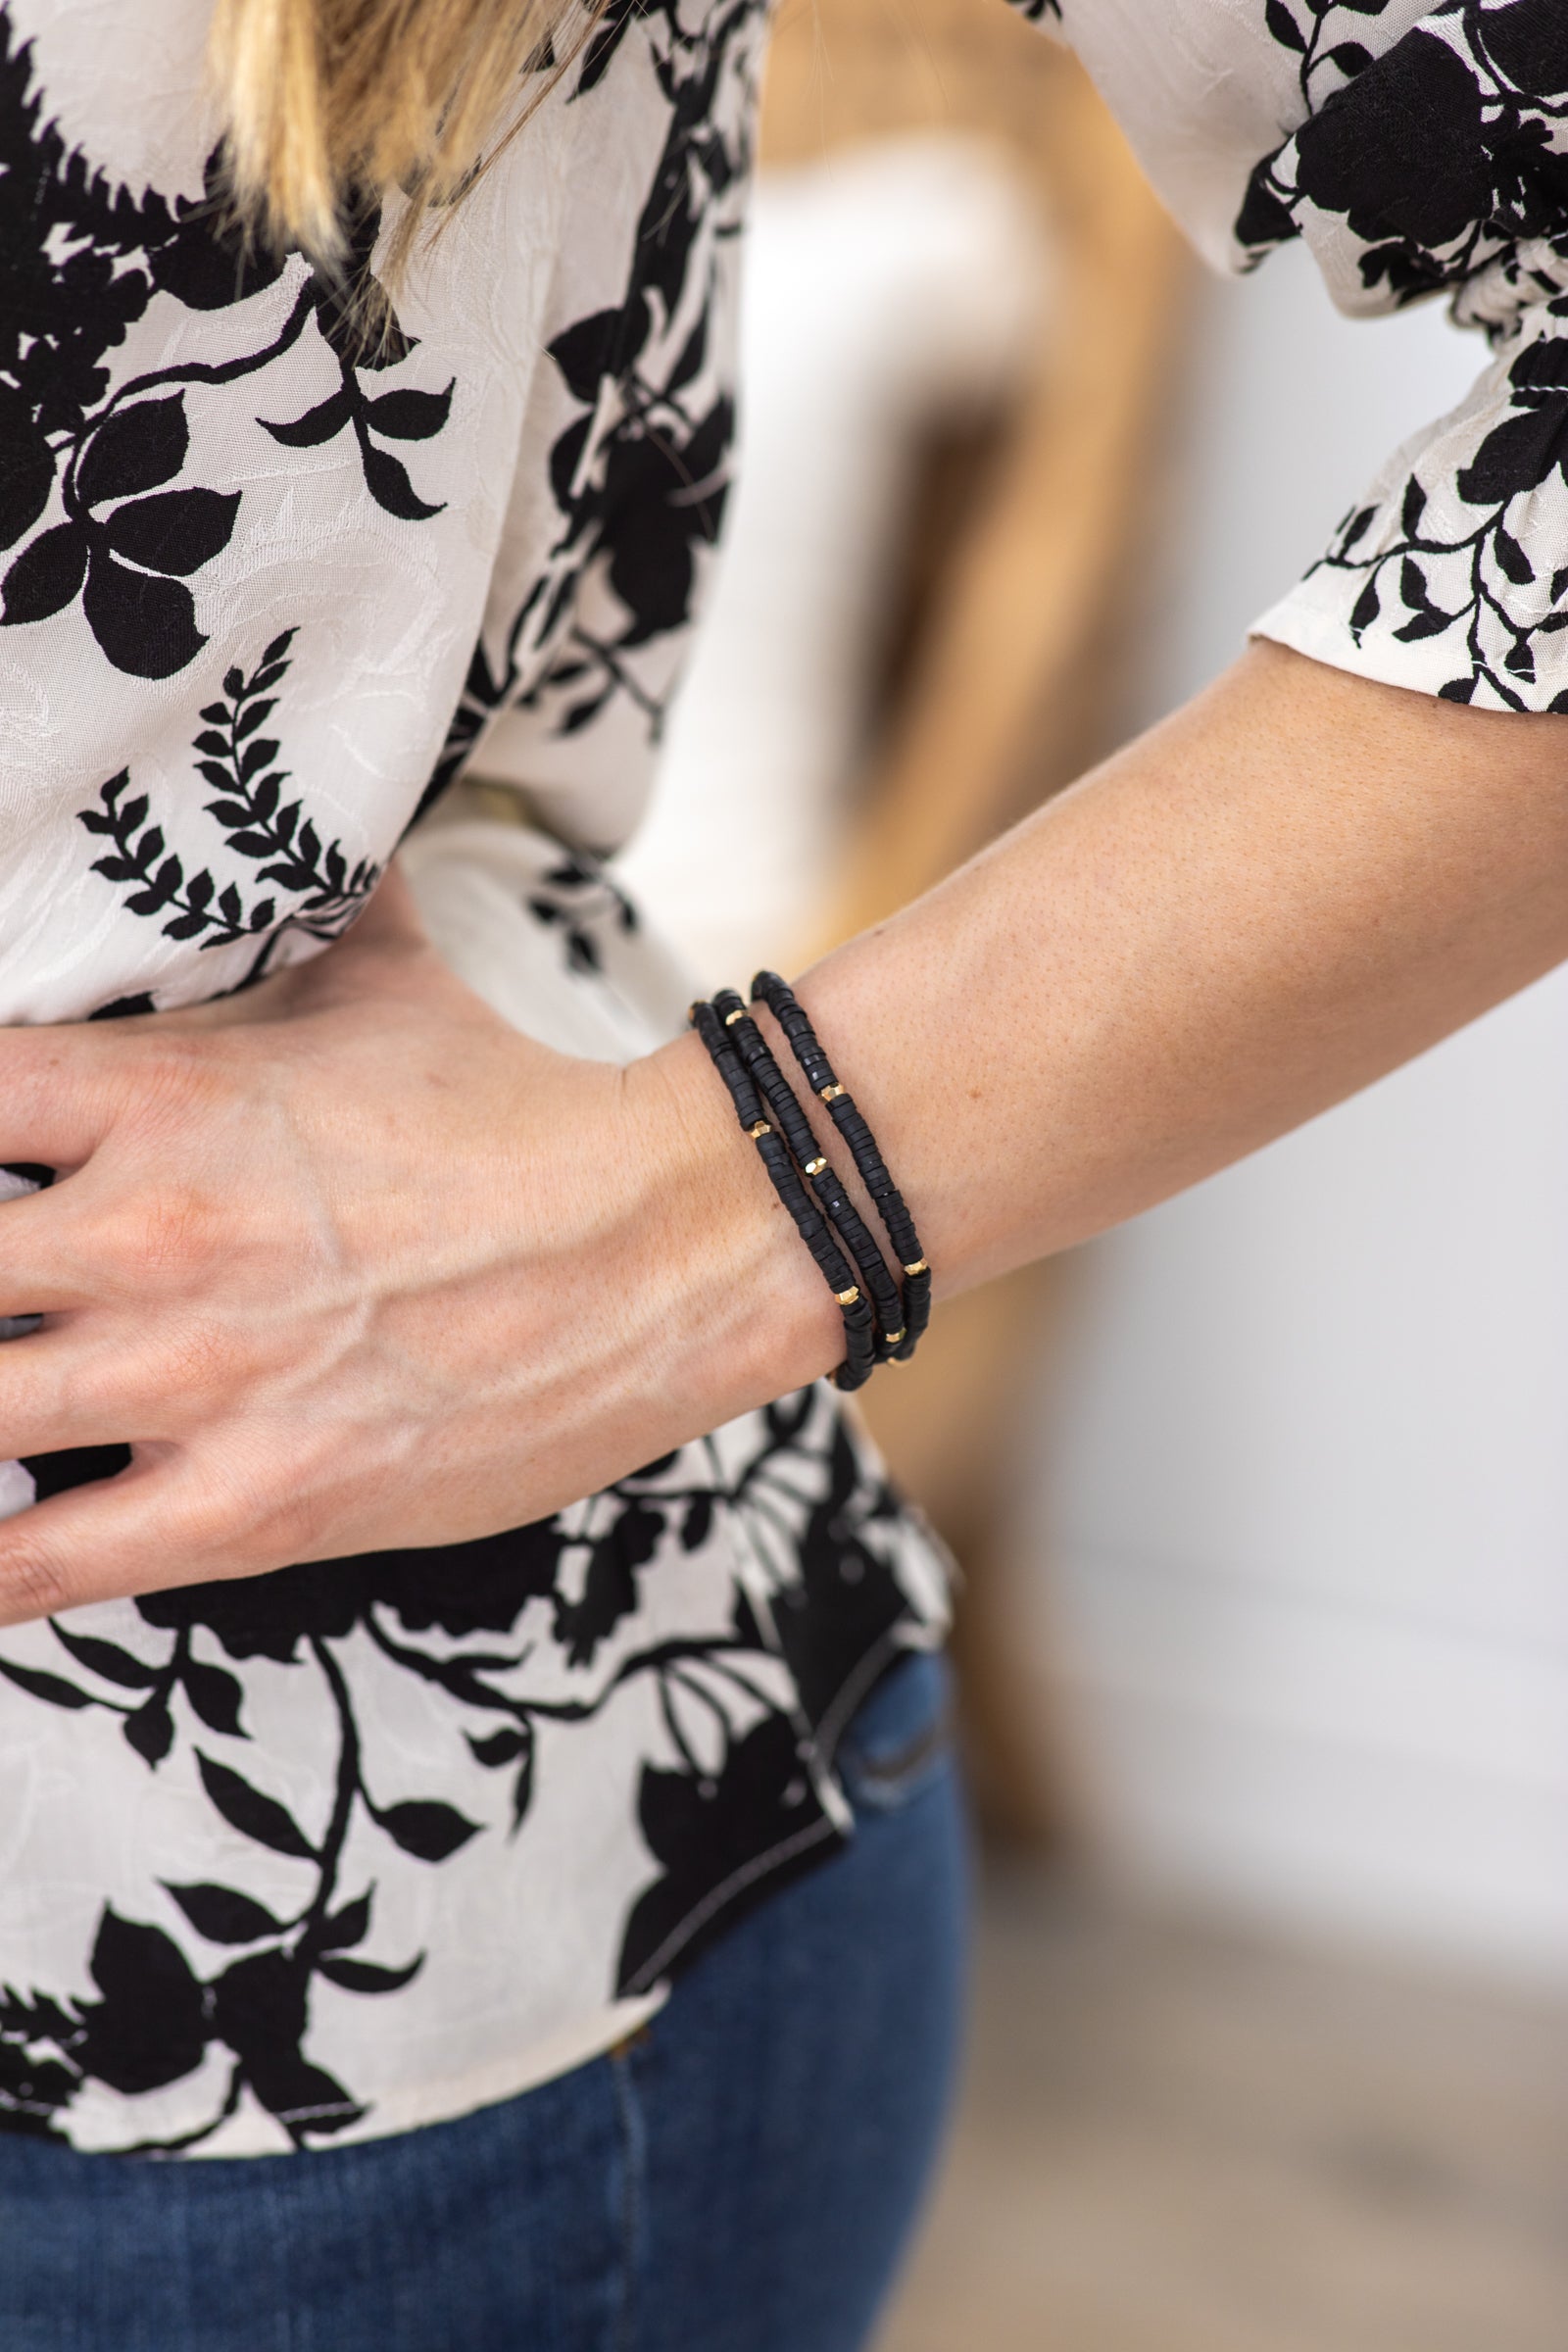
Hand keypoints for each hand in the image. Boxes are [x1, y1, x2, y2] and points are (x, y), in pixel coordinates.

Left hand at [0, 872, 839, 1622]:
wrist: (672, 1244)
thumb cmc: (520, 1108)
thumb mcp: (381, 979)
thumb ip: (283, 912)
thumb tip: (272, 821)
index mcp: (157, 1097)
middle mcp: (145, 1236)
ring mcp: (189, 1382)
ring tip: (2, 1384)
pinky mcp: (248, 1508)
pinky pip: (40, 1565)